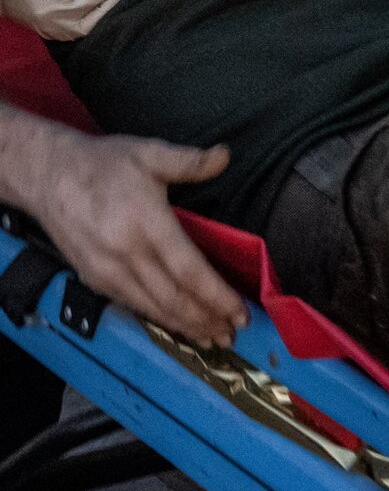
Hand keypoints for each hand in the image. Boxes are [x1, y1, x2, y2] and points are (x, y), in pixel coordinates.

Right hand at [34, 133, 246, 347]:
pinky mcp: (95, 278)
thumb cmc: (102, 163)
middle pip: (173, 299)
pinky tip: (179, 324)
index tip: (240, 312)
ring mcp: (107, 271)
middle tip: (233, 335)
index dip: (217, 297)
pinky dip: (160, 319)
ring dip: (185, 327)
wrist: (46, 176)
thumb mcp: (148, 152)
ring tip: (212, 337)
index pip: (188, 271)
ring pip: (153, 308)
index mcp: (145, 223)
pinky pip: (134, 305)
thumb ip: (189, 161)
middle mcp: (125, 254)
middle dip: (207, 320)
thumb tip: (224, 156)